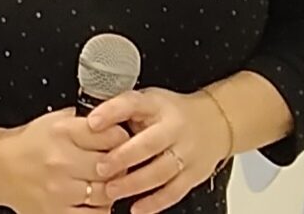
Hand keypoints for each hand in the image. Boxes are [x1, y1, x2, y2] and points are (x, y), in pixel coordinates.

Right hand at [0, 107, 131, 213]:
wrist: (2, 168)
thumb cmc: (30, 143)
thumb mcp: (54, 119)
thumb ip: (83, 119)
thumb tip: (114, 117)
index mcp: (62, 132)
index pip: (109, 134)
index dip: (121, 137)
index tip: (121, 139)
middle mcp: (61, 160)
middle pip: (109, 165)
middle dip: (120, 164)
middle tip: (120, 162)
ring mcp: (59, 190)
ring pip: (105, 193)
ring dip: (112, 188)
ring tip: (108, 181)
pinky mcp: (56, 213)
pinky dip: (101, 209)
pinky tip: (97, 200)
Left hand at [86, 88, 230, 213]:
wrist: (214, 121)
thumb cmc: (170, 112)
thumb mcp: (148, 100)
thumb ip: (123, 111)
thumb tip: (89, 121)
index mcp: (157, 104)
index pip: (133, 103)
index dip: (112, 112)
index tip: (92, 123)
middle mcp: (174, 127)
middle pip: (148, 143)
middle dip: (122, 157)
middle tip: (100, 168)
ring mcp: (186, 151)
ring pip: (160, 170)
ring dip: (134, 184)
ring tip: (112, 191)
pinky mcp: (194, 174)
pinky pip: (174, 191)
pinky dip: (155, 202)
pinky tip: (137, 209)